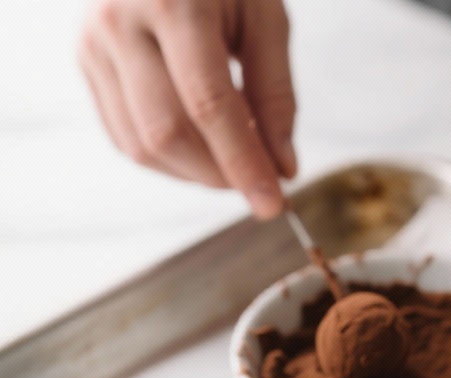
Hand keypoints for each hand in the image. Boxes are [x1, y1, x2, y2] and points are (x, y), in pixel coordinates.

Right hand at [78, 0, 295, 217]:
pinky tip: (198, 143)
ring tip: (230, 155)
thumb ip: (276, 92)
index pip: (209, 106)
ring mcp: (93, 43)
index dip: (243, 163)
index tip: (272, 203)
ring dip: (194, 171)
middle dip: (219, 173)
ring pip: (142, 146)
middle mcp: (119, 21)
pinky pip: (125, 137)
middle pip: (169, 133)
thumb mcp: (264, 14)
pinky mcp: (86, 62)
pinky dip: (167, 158)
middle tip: (258, 181)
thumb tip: (281, 168)